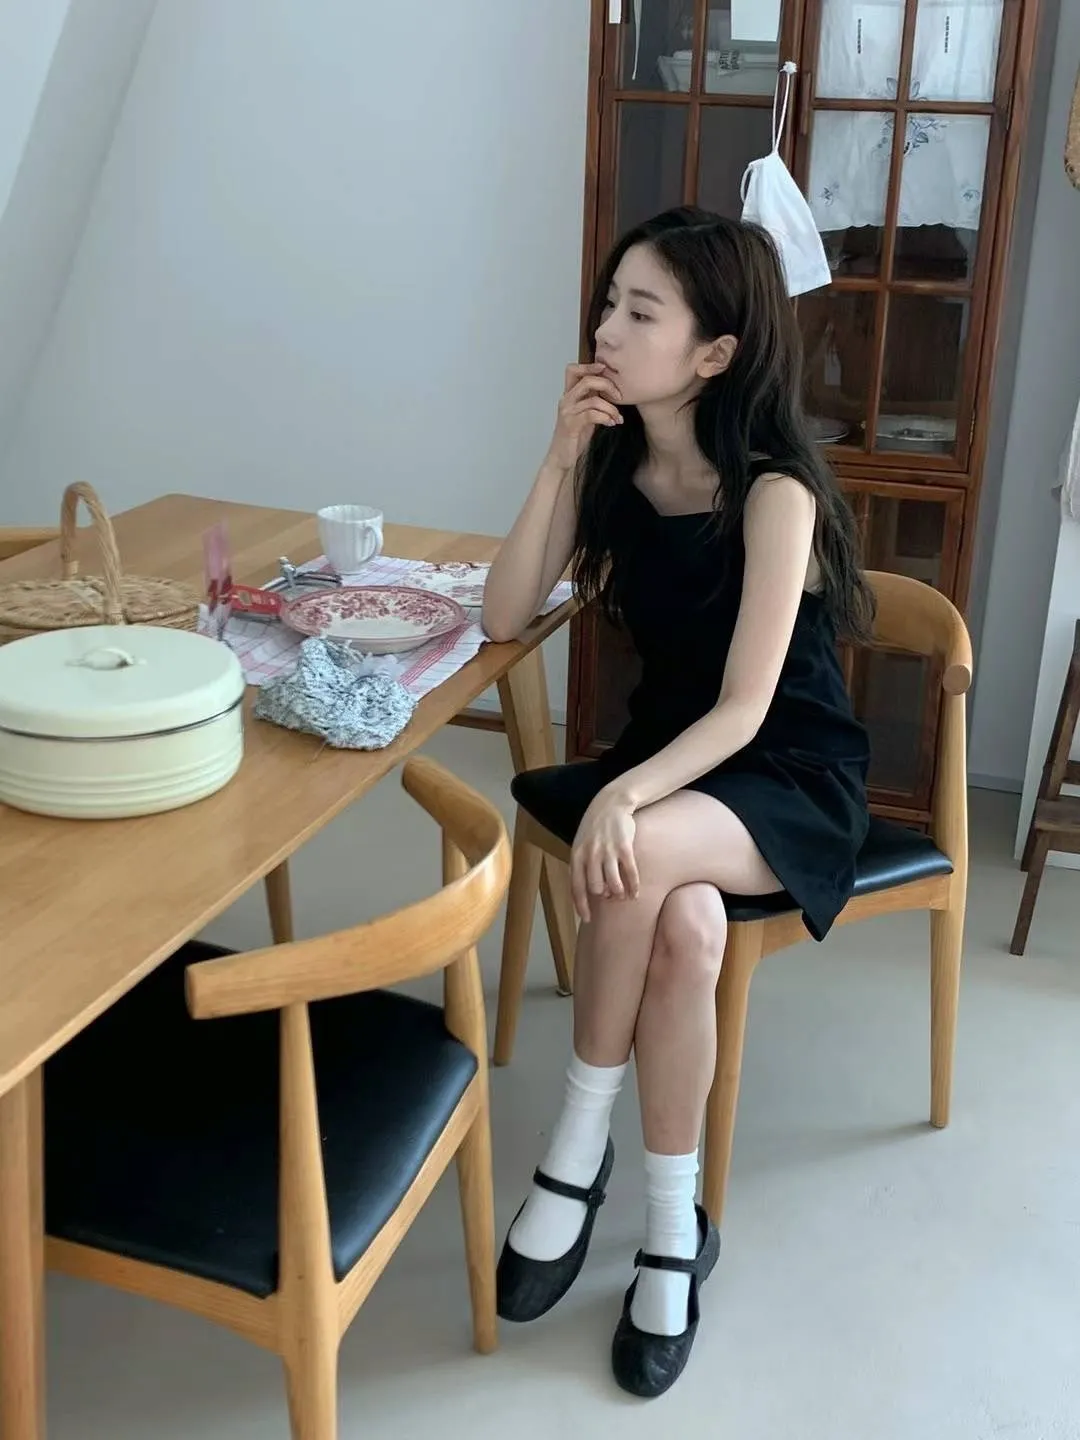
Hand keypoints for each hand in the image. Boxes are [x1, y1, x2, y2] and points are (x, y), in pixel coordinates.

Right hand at [544, 363, 622, 472]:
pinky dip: (605, 417)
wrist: (562, 458)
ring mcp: (567, 412)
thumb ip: (592, 400)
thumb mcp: (586, 414)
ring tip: (618, 418)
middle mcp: (566, 400)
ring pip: (593, 399)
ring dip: (611, 408)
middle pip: (586, 380)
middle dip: (607, 385)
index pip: (573, 370)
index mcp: (569, 395)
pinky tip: (612, 423)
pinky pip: (592, 414)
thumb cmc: (575, 437)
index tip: (605, 369)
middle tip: (619, 397)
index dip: (589, 366)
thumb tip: (612, 390)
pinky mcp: (571, 425)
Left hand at [570, 788, 639, 923]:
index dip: (582, 906)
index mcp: (577, 855)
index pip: (577, 887)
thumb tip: (586, 891)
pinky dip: (633, 887)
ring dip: (619, 894)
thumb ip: (581, 865)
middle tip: (610, 898)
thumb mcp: (581, 844)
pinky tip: (635, 893)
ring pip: (613, 884)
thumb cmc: (595, 828)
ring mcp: (607, 851)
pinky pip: (630, 873)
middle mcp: (590, 855)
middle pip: (596, 888)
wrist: (611, 803)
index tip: (588, 919)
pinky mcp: (624, 847)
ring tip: (623, 897)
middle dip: (604, 897)